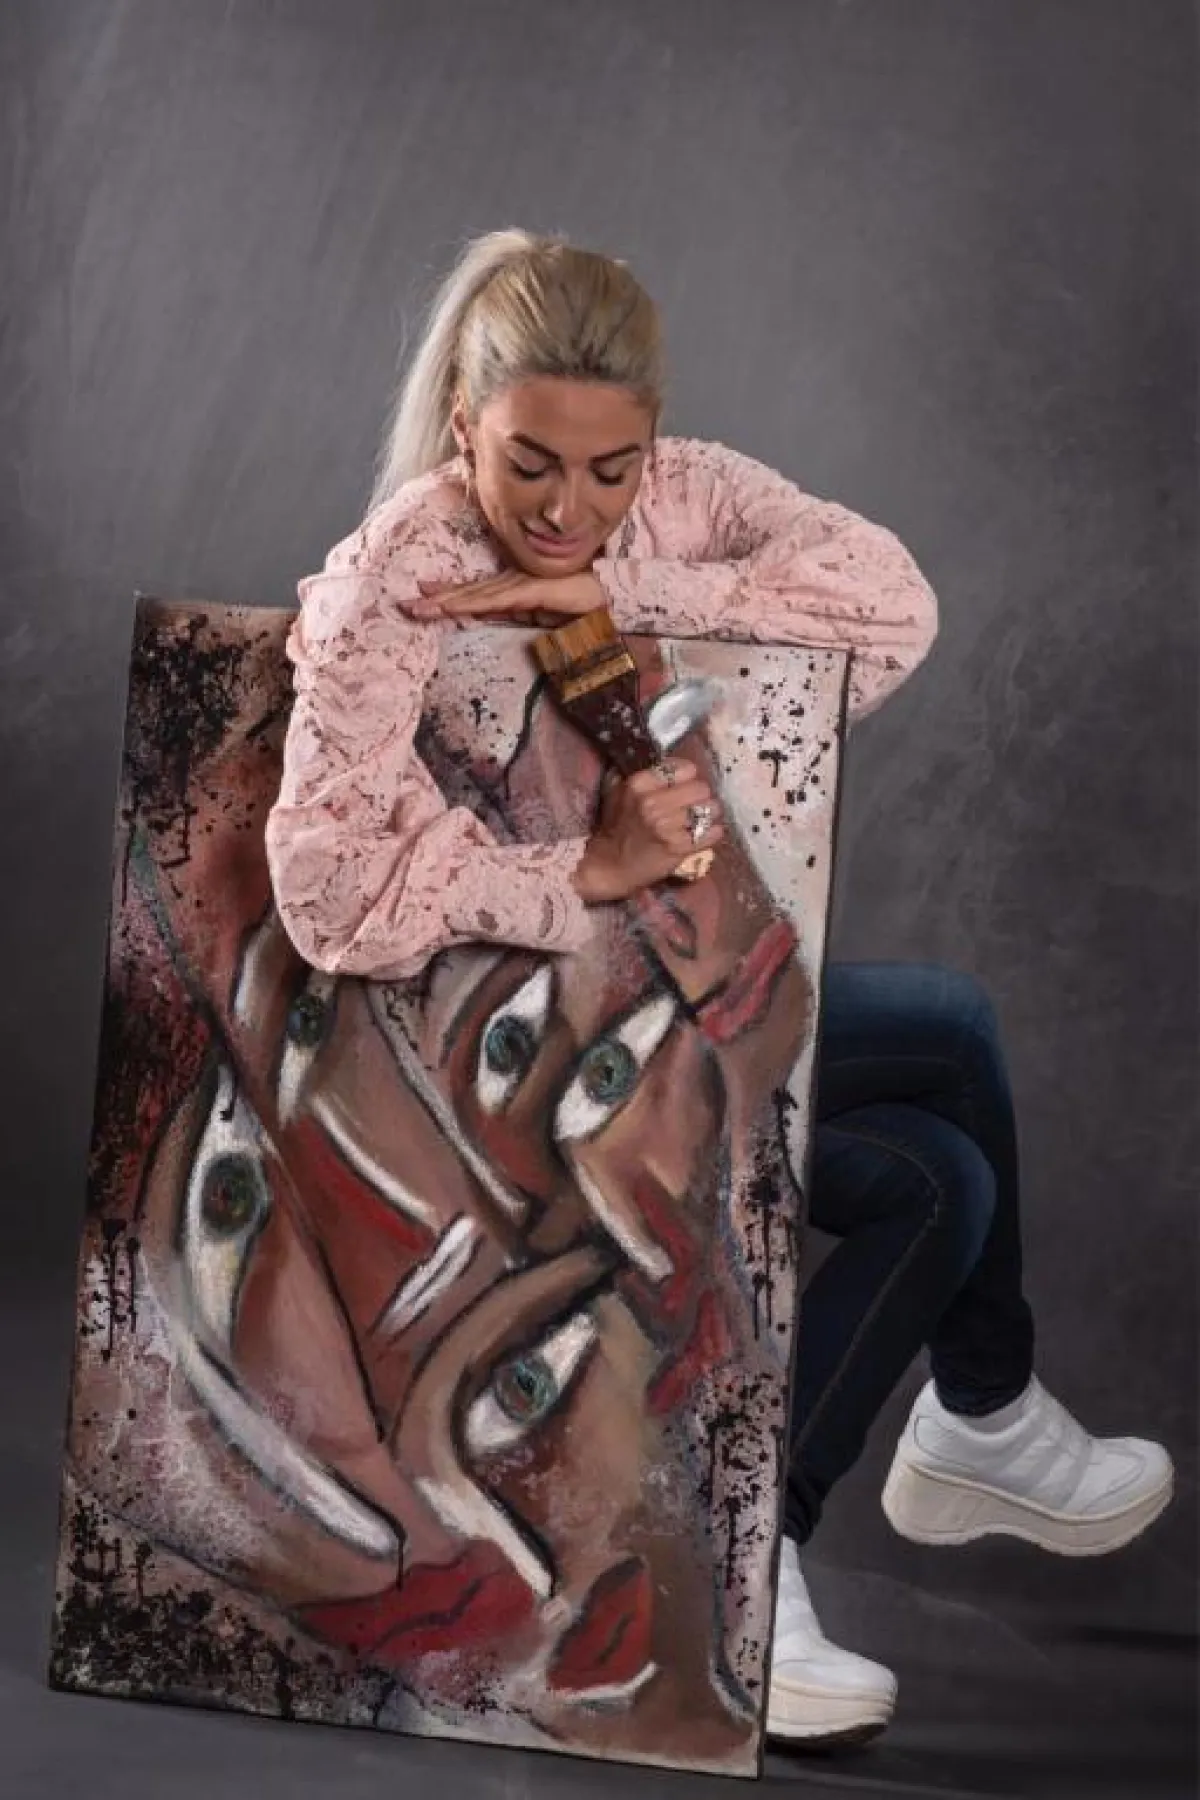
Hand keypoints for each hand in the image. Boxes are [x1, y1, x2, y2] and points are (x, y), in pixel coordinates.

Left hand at [411, 569, 604, 625]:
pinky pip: (496, 600)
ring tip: (420, 607)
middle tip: (404, 604)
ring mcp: (519, 585)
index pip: (472, 593)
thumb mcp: (539, 612)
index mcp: (511, 588)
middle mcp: (510, 583)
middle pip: (466, 592)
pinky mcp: (530, 591)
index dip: (446, 594)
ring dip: (446, 602)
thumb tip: (494, 614)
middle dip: (435, 599)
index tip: (420, 595)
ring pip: (475, 596)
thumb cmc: (577, 603)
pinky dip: (473, 604)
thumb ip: (517, 612)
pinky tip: (454, 607)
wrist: (608, 595)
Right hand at [572, 761, 724, 903]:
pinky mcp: (679, 847)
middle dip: (700, 797)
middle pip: (701, 788)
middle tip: (694, 806)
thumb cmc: (617, 828)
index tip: (685, 786)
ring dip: (708, 815)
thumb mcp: (621, 794)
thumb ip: (646, 778)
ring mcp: (667, 825)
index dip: (688, 778)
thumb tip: (675, 766)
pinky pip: (713, 832)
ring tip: (699, 821)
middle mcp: (653, 802)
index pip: (685, 768)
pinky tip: (704, 835)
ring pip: (711, 809)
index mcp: (640, 784)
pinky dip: (712, 833)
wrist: (610, 865)